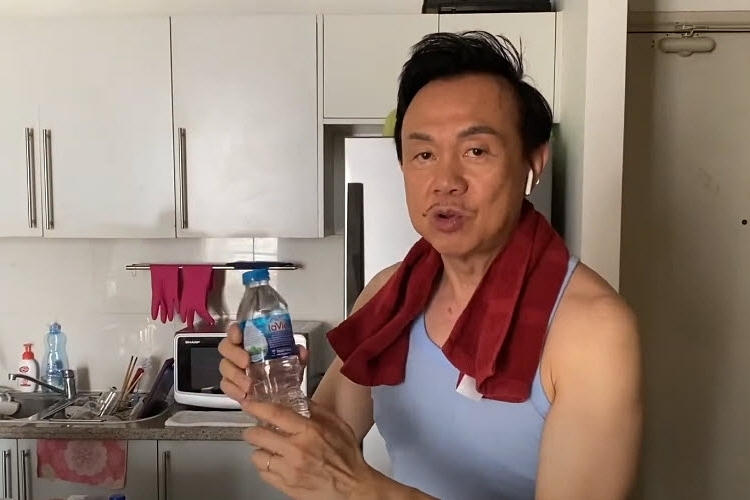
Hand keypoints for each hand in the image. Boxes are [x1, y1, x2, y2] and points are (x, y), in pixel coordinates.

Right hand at [219, 323, 308, 400]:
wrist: (281, 395)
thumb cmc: (282, 373)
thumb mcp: (293, 362)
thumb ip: (297, 355)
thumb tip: (300, 351)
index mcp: (252, 342)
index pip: (237, 330)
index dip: (234, 331)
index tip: (239, 335)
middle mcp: (239, 353)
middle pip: (226, 347)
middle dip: (234, 354)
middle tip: (246, 362)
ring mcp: (234, 369)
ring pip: (225, 367)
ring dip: (236, 375)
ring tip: (249, 384)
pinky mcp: (233, 386)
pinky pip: (226, 386)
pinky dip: (234, 390)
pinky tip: (244, 394)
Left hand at [242, 399, 381, 499]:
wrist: (352, 488)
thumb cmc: (347, 457)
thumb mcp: (338, 425)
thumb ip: (317, 410)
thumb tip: (299, 399)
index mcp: (310, 432)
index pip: (275, 414)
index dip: (257, 407)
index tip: (249, 404)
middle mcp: (297, 450)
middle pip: (258, 435)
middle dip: (253, 430)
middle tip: (257, 429)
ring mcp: (289, 470)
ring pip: (257, 455)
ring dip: (261, 450)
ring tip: (270, 448)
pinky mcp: (286, 486)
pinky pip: (263, 473)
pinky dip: (265, 466)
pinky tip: (276, 462)